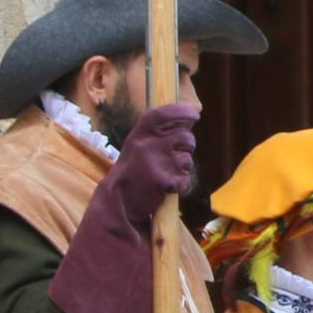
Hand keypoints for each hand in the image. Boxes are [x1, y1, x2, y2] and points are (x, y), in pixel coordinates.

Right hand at [98, 101, 199, 218]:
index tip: (194, 114)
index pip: (162, 114)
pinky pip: (185, 179)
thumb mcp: (138, 147)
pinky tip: (166, 187)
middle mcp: (147, 145)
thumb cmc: (131, 172)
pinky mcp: (164, 180)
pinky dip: (180, 185)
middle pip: (186, 137)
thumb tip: (187, 121)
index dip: (181, 112)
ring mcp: (156, 162)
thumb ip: (158, 135)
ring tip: (166, 173)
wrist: (118, 201)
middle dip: (188, 145)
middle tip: (178, 154)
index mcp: (139, 134)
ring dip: (183, 167)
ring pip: (188, 159)